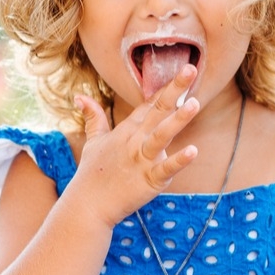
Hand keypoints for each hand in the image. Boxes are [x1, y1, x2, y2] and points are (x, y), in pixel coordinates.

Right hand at [70, 64, 200, 228]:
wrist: (87, 205)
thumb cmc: (92, 173)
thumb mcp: (93, 141)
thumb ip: (93, 117)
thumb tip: (80, 96)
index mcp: (127, 130)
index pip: (150, 104)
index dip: (166, 87)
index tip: (184, 70)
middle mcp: (135, 141)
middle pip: (158, 111)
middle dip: (174, 90)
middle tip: (191, 69)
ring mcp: (142, 160)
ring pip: (162, 136)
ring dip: (178, 120)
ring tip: (194, 103)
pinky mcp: (148, 181)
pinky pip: (166, 169)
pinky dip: (179, 161)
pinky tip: (194, 151)